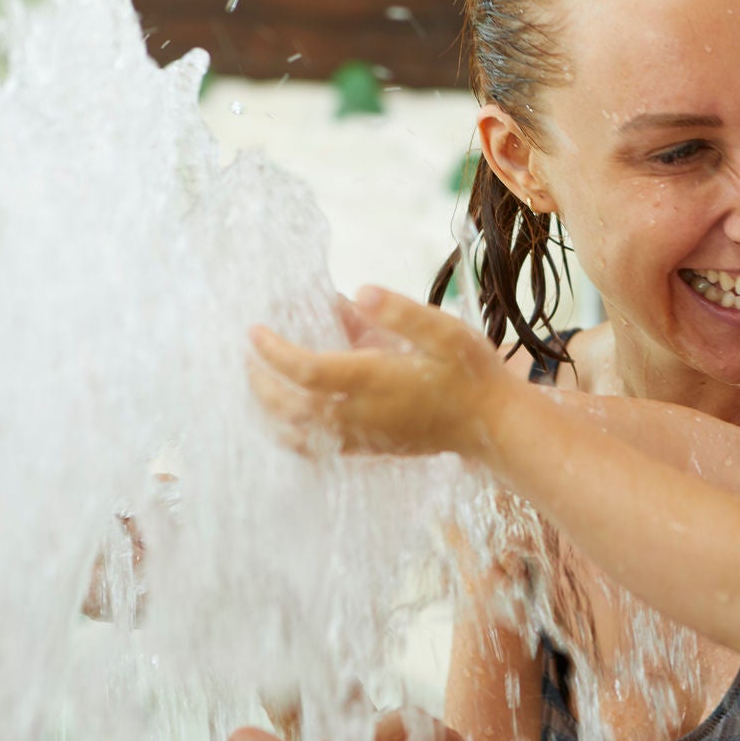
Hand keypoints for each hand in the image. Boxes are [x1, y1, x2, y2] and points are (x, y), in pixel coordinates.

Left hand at [248, 287, 508, 457]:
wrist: (492, 425)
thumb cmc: (470, 373)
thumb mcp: (445, 330)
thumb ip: (401, 312)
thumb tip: (358, 291)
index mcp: (374, 380)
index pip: (305, 371)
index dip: (273, 352)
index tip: (253, 329)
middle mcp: (361, 414)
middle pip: (289, 407)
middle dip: (260, 380)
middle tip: (247, 353)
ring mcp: (362, 437)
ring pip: (296, 434)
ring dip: (268, 410)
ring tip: (257, 382)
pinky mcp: (367, 449)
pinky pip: (313, 448)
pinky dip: (288, 431)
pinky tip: (283, 413)